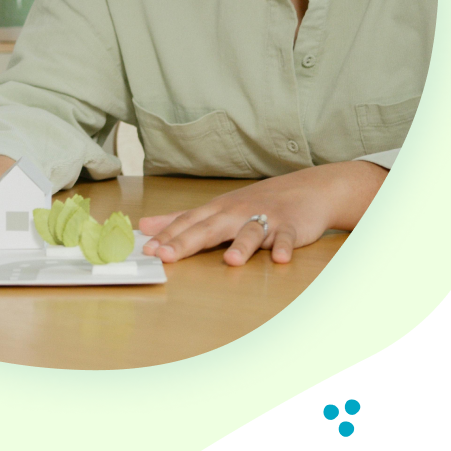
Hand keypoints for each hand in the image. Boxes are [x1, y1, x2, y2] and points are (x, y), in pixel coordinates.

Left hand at [140, 161, 387, 265]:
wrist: (306, 189)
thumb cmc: (256, 202)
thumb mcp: (216, 209)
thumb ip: (180, 220)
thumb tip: (144, 227)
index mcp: (218, 210)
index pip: (188, 223)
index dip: (167, 236)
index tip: (148, 250)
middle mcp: (238, 213)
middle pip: (210, 228)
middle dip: (187, 242)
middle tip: (166, 255)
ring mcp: (265, 219)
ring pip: (251, 232)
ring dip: (241, 246)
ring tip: (230, 261)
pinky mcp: (291, 227)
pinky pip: (288, 238)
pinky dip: (284, 247)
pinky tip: (279, 258)